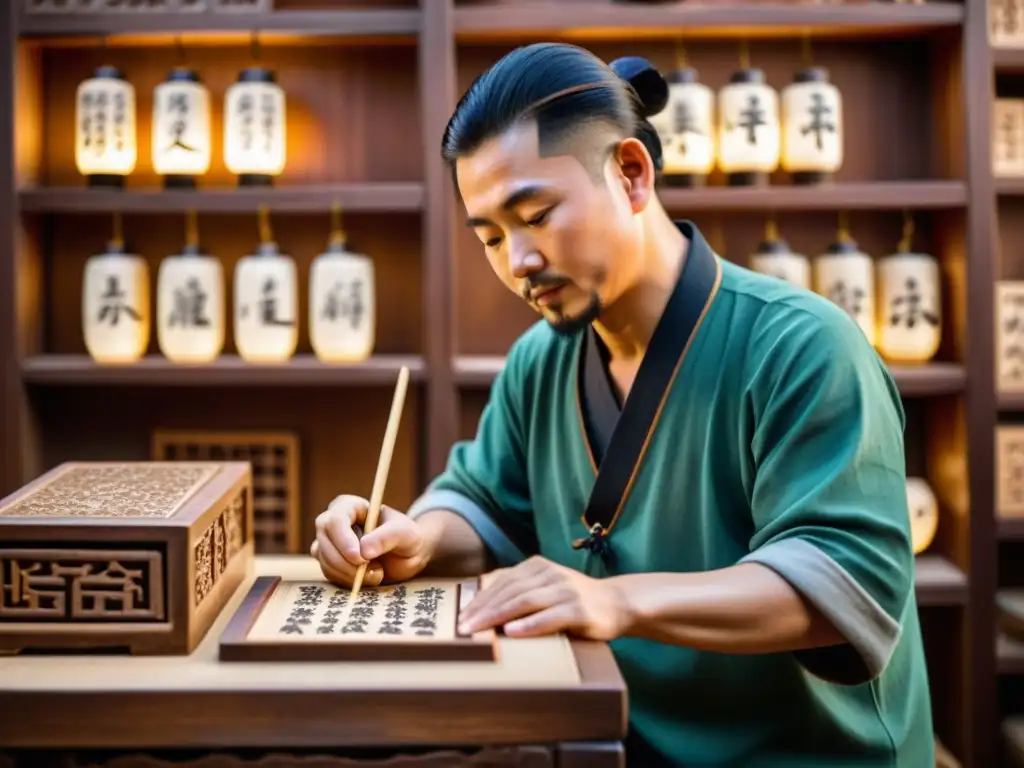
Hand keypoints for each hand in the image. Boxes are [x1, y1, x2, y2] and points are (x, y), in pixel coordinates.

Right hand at [310, 494, 430, 587]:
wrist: (405, 556)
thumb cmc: (406, 538)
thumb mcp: (406, 534)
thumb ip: (387, 537)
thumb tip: (364, 550)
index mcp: (351, 506)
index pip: (336, 519)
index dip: (344, 539)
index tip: (360, 558)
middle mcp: (334, 522)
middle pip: (324, 541)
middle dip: (346, 562)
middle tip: (374, 571)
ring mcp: (329, 542)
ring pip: (325, 560)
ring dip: (350, 574)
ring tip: (378, 572)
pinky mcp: (329, 561)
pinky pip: (329, 573)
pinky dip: (348, 580)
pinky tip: (368, 577)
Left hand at [458, 556, 632, 640]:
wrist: (617, 603)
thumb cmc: (573, 601)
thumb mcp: (545, 588)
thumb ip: (520, 590)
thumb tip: (480, 602)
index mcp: (537, 566)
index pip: (501, 581)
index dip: (479, 598)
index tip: (460, 616)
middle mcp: (550, 574)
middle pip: (509, 591)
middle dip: (483, 609)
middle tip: (462, 627)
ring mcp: (565, 590)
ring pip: (525, 601)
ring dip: (498, 616)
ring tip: (478, 630)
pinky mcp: (579, 609)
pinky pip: (550, 617)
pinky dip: (529, 624)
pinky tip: (512, 632)